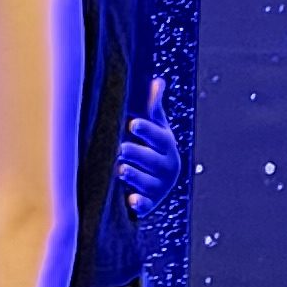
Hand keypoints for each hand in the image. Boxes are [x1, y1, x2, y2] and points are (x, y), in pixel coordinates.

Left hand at [115, 75, 177, 214]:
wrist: (156, 182)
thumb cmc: (151, 148)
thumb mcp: (155, 128)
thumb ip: (153, 108)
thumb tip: (157, 81)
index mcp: (167, 145)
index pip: (159, 137)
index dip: (146, 131)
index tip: (132, 124)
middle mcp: (167, 167)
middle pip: (152, 160)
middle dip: (137, 154)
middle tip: (120, 148)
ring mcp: (159, 187)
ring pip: (148, 182)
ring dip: (134, 176)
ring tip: (119, 169)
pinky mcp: (150, 203)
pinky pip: (146, 205)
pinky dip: (140, 203)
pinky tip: (131, 200)